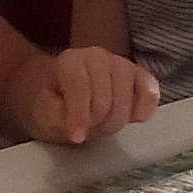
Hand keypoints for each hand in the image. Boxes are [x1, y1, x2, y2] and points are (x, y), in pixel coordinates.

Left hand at [26, 46, 159, 145]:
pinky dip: (144, 109)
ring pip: (126, 102)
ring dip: (114, 122)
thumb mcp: (41, 113)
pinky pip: (150, 93)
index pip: (79, 87)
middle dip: (95, 123)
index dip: (79, 115)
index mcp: (70, 60)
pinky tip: (133, 119)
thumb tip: (76, 127)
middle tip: (86, 128)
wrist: (63, 96)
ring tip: (101, 123)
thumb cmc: (52, 104)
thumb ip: (55, 117)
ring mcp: (121, 64)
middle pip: (104, 101)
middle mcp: (97, 56)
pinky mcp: (140, 76)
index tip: (76, 136)